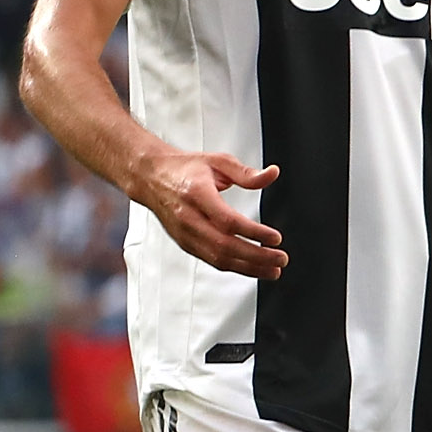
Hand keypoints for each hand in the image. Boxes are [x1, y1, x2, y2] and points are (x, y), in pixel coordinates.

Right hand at [137, 149, 284, 278]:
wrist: (150, 177)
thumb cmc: (185, 168)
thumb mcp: (217, 162)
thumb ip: (246, 173)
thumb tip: (272, 174)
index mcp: (196, 194)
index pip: (227, 221)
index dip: (253, 232)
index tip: (275, 238)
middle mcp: (188, 217)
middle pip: (224, 245)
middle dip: (256, 256)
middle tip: (281, 258)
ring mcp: (184, 233)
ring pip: (218, 258)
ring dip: (249, 268)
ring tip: (273, 270)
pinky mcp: (185, 243)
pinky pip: (211, 260)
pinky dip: (235, 267)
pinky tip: (254, 269)